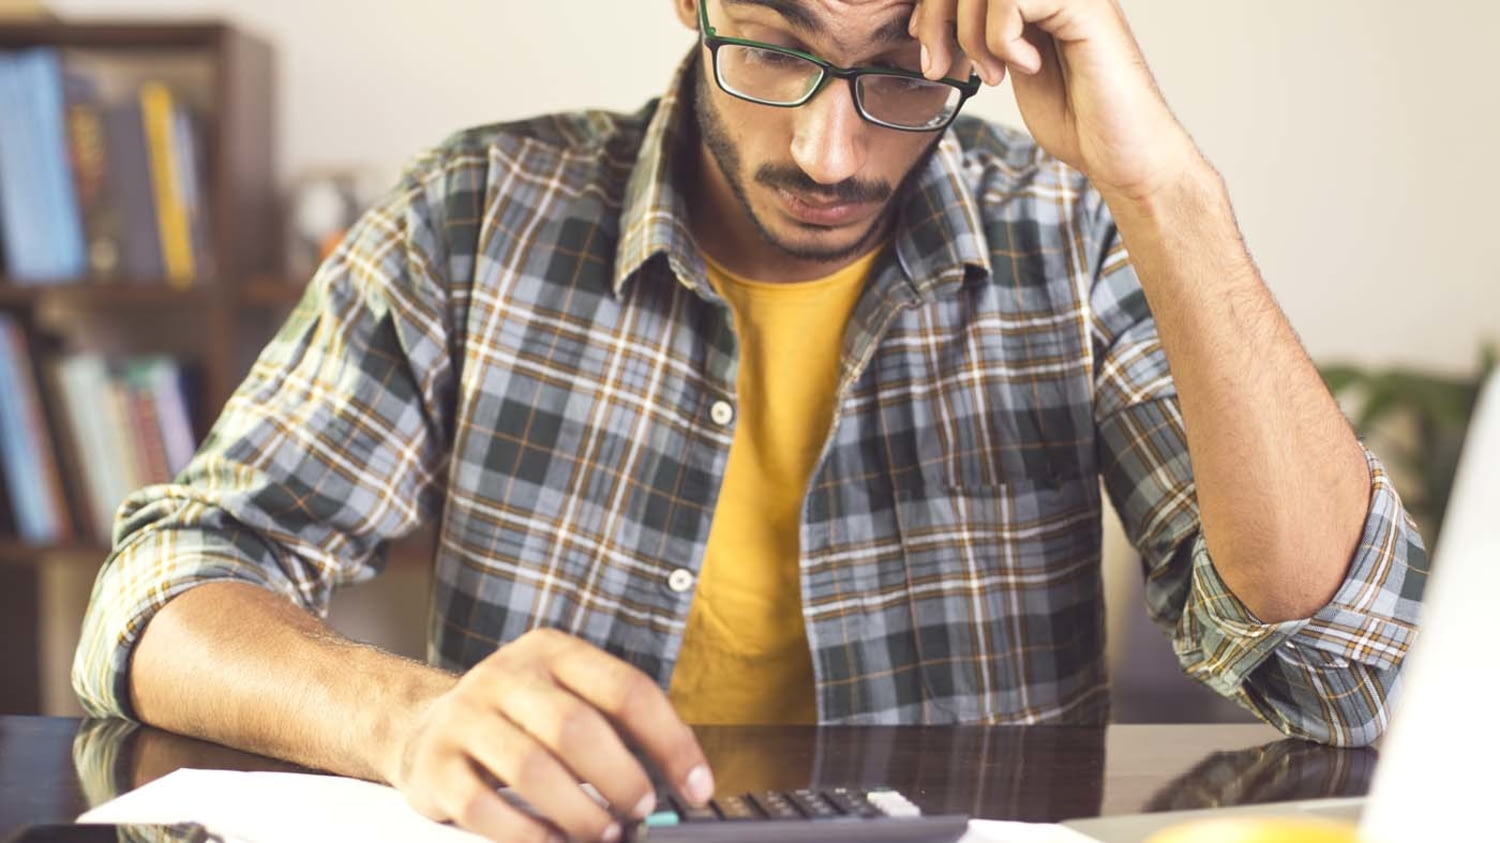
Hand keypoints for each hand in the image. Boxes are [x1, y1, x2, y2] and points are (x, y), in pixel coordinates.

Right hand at [390, 629, 713, 841]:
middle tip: (643, 811)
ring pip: (531, 770)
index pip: (626, 690)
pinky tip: (553, 842)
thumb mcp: (568, 698)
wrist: (428, 728)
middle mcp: (507, 676)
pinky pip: (483, 807)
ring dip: (579, 811)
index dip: (671, 742)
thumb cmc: (522, 721)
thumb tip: (683, 779)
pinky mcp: (437, 764)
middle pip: (577, 728)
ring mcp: (466, 717)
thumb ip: (618, 729)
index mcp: (553, 652)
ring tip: (605, 833)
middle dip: (621, 779)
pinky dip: (526, 834)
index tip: (697, 785)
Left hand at [910, 0, 1203, 203]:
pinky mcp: (1084, 6)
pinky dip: (1001, 37)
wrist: (1121, 153)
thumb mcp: (1007, 65)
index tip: (929, 49)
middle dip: (937, 17)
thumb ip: (981, 31)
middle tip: (940, 65)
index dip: (933, 6)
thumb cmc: (1075, 116)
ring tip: (991, 73)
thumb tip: (926, 14)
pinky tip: (1026, 66)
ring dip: (970, 32)